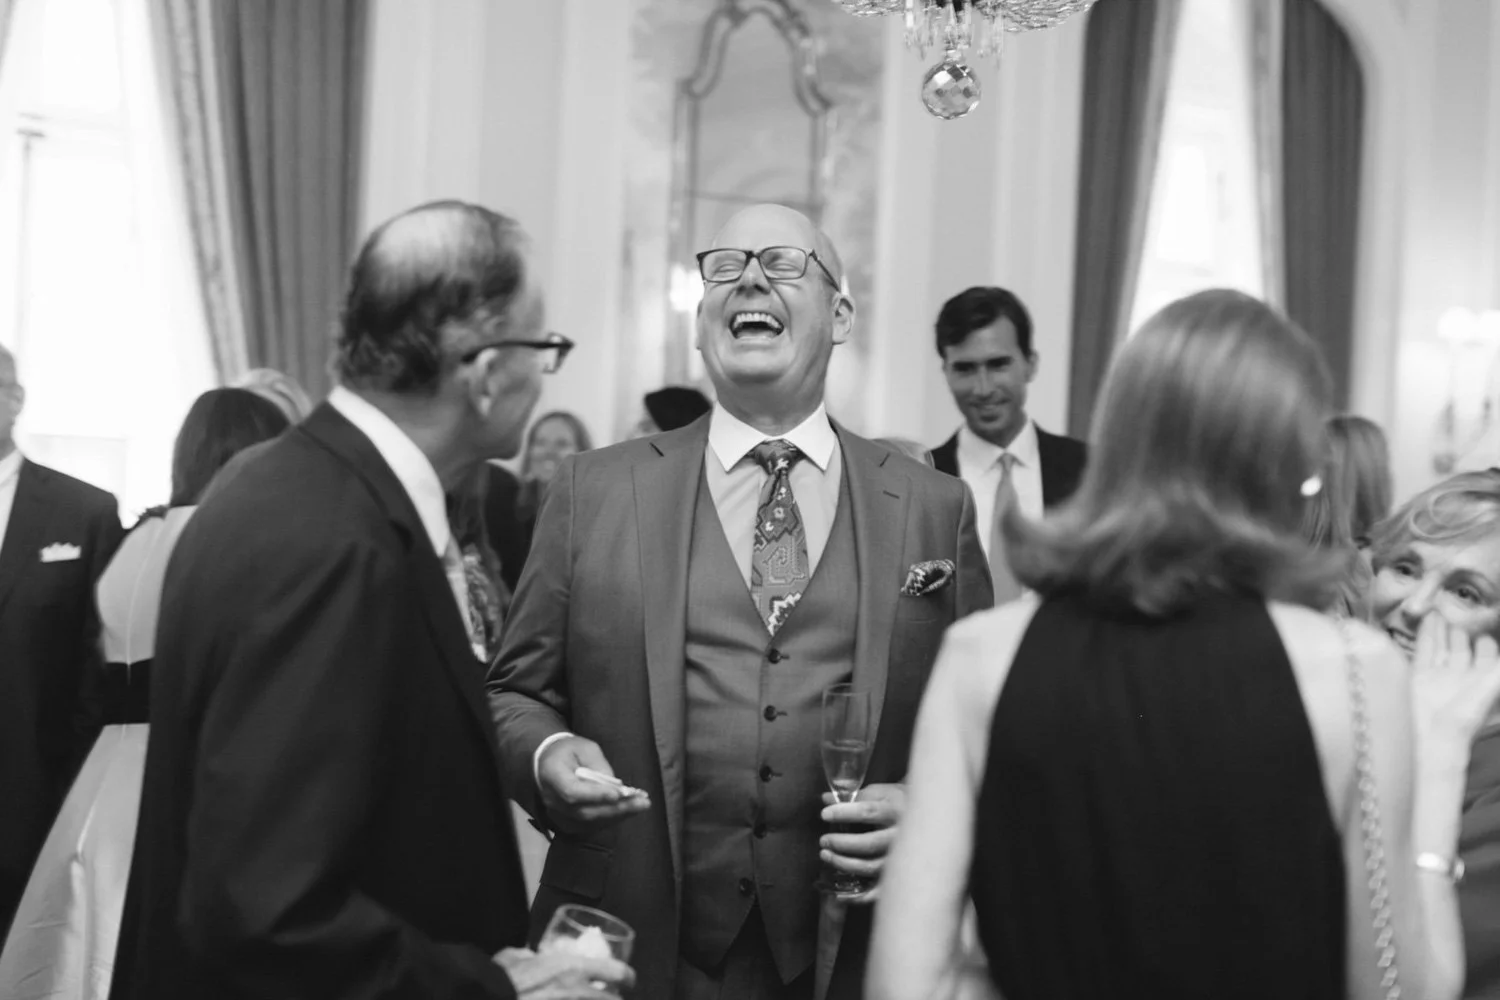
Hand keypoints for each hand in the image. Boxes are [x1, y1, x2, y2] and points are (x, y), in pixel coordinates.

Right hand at [494, 947, 634, 998]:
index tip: (627, 980)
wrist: (489, 997)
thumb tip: (529, 956)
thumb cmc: (500, 980)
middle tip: (610, 998)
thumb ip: (527, 955)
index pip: (617, 972)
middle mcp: (579, 993)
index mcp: (572, 969)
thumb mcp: (514, 958)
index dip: (627, 977)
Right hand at [538, 736, 650, 835]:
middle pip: (584, 812)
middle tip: (642, 803)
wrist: (549, 761)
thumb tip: (616, 787)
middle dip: (615, 809)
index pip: (572, 792)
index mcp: (552, 775)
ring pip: (588, 823)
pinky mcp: (566, 822)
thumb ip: (599, 766)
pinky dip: (610, 820)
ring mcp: (557, 814)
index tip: (619, 794)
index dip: (595, 795)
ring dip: (617, 816)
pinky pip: (589, 826)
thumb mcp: (585, 748)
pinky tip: (628, 811)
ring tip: (640, 806)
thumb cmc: (569, 750)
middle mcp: (551, 799)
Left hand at [819, 782, 904, 904]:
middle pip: (869, 843)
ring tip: (827, 856)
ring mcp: (901, 859)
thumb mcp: (880, 793)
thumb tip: (825, 799)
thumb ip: (855, 797)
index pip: (867, 812)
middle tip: (824, 841)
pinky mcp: (899, 876)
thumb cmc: (898, 803)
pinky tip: (839, 893)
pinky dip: (857, 896)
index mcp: (895, 811)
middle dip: (841, 843)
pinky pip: (878, 891)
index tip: (824, 815)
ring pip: (871, 867)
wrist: (930, 818)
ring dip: (844, 864)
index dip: (844, 813)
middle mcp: (900, 836)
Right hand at [1411, 614, 1499, 747]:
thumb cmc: (1466, 715)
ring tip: (1441, 611)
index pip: (1487, 656)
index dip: (1487, 642)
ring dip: (1443, 630)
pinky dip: (1427, 634)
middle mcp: (1462, 679)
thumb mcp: (1493, 686)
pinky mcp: (1419, 676)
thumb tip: (1492, 644)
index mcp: (1483, 683)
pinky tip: (1429, 619)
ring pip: (1442, 648)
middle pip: (1462, 650)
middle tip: (1460, 614)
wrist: (1431, 737)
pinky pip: (1424, 650)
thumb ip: (1496, 667)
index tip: (1485, 625)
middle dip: (1462, 632)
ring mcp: (1439, 677)